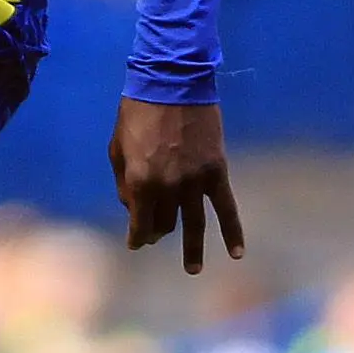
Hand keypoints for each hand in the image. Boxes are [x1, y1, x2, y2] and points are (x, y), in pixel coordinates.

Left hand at [108, 97, 244, 274]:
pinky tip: (236, 253)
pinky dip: (233, 232)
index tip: (136, 242)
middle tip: (158, 235)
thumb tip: (131, 208)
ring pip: (193, 224)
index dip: (137, 237)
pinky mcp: (216, 173)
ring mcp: (194, 183)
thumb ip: (123, 182)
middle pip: (165, 223)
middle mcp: (167, 189)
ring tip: (193, 269)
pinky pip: (226, 209)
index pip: (139, 224)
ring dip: (193, 250)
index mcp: (139, 183)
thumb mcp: (117, 147)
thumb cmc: (137, 113)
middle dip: (158, 231)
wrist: (171, 83)